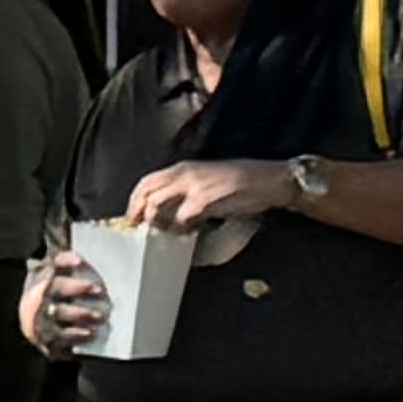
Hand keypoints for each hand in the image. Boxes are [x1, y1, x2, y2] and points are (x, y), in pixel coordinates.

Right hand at [25, 247, 104, 355]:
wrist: (32, 323)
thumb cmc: (54, 296)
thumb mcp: (57, 278)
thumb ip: (72, 268)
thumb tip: (101, 254)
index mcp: (44, 277)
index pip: (54, 264)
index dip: (65, 261)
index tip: (80, 261)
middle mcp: (39, 296)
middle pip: (56, 288)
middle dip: (76, 287)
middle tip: (99, 289)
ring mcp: (40, 317)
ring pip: (59, 312)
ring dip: (81, 313)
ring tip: (100, 316)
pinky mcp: (45, 337)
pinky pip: (59, 336)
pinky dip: (75, 334)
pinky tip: (90, 333)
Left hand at [121, 154, 288, 235]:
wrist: (270, 180)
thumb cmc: (242, 183)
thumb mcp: (206, 181)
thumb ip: (184, 191)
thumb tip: (165, 211)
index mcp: (184, 168)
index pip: (147, 181)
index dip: (134, 201)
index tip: (131, 218)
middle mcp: (185, 173)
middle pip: (145, 192)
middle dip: (137, 213)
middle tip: (138, 229)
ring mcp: (194, 185)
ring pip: (156, 205)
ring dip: (158, 223)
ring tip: (168, 232)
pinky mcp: (205, 199)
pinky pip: (181, 219)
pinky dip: (181, 229)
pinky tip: (190, 233)